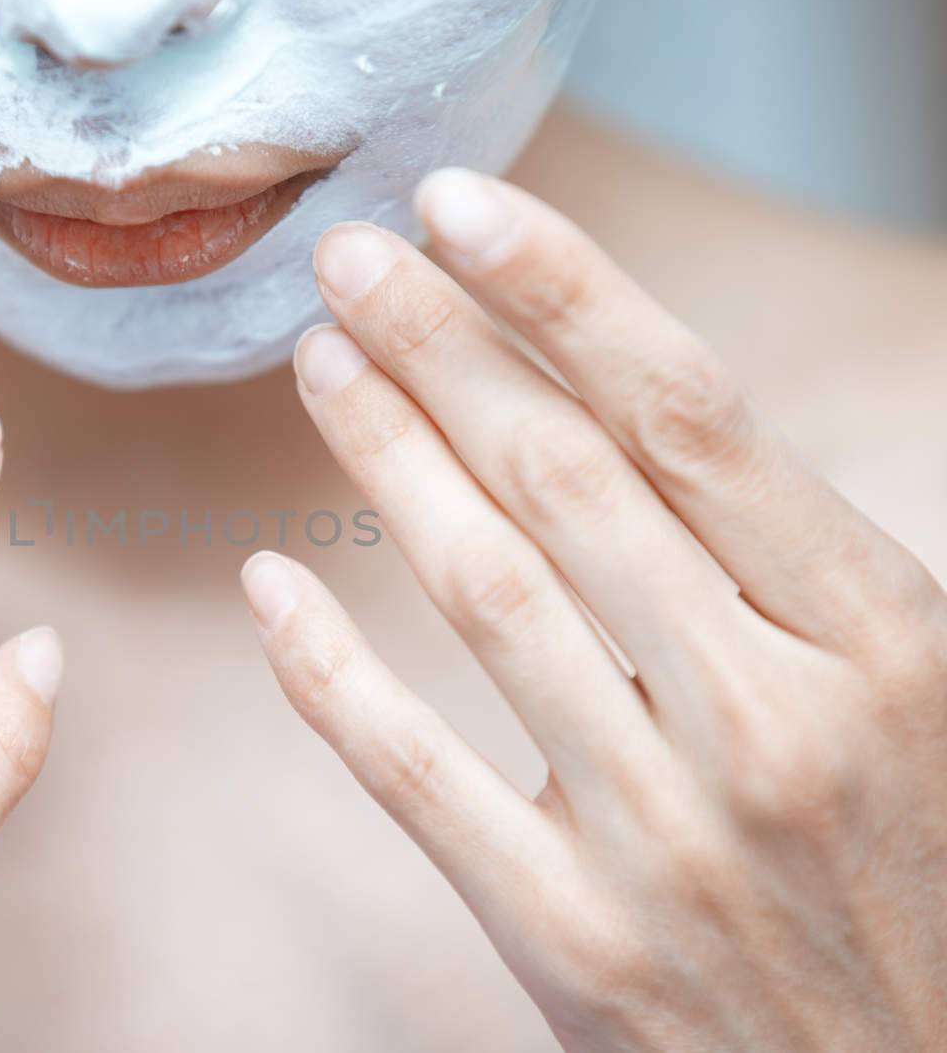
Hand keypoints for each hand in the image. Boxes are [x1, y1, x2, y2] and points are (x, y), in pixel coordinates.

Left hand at [244, 169, 946, 1049]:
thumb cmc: (916, 871)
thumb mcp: (924, 693)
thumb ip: (797, 563)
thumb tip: (646, 409)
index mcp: (880, 638)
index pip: (690, 417)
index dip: (564, 293)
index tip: (464, 210)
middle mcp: (771, 721)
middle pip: (565, 480)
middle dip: (442, 344)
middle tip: (352, 258)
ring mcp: (661, 838)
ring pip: (484, 596)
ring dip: (387, 458)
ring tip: (321, 361)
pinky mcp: (567, 937)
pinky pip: (414, 775)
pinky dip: (330, 674)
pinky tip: (267, 583)